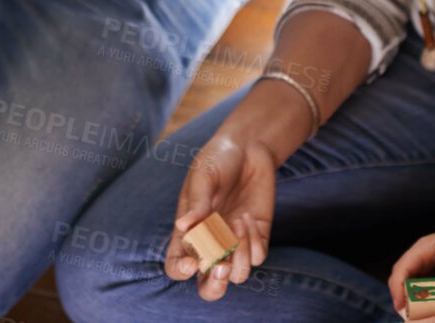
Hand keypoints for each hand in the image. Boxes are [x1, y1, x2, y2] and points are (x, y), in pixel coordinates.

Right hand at [164, 132, 276, 301]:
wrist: (250, 147)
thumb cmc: (217, 159)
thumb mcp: (204, 176)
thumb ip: (196, 203)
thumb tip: (182, 227)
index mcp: (188, 233)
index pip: (177, 266)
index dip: (181, 270)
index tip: (193, 259)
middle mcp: (211, 244)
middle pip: (209, 287)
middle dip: (215, 286)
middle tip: (222, 266)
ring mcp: (235, 243)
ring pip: (237, 275)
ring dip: (239, 254)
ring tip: (238, 221)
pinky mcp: (257, 236)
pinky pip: (258, 257)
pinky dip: (253, 242)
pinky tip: (248, 217)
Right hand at [388, 218, 434, 314]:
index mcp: (424, 248)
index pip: (402, 268)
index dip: (398, 289)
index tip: (401, 307)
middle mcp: (420, 254)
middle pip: (401, 275)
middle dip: (402, 295)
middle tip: (407, 315)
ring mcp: (425, 261)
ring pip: (409, 281)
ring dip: (411, 297)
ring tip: (416, 313)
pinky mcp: (432, 268)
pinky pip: (421, 284)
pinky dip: (421, 296)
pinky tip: (427, 307)